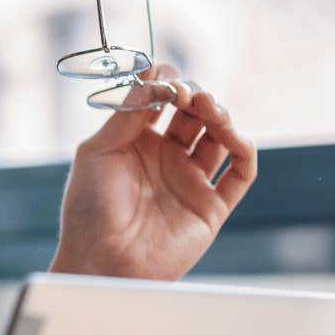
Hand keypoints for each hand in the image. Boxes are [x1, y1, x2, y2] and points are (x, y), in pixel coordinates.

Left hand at [50, 63, 257, 280]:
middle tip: (188, 94)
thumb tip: (152, 73)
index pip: (163, 100)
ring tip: (208, 108)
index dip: (168, 84)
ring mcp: (190, 180)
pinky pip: (240, 173)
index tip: (165, 79)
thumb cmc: (89, 209)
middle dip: (197, 96)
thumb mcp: (99, 151)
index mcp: (137, 141)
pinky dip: (245, 151)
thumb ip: (127, 113)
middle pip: (195, 113)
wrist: (101, 261)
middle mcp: (166, 157)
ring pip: (220, 137)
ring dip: (220, 116)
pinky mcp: (211, 206)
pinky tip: (234, 137)